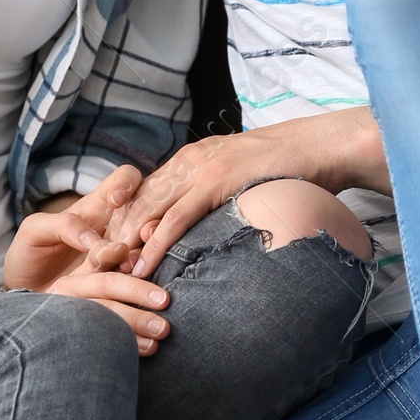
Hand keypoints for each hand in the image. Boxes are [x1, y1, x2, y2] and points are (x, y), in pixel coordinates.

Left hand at [3, 166, 171, 355]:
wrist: (25, 296)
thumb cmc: (28, 255)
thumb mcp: (35, 231)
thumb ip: (64, 225)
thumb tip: (97, 242)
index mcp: (96, 208)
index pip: (125, 179)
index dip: (127, 183)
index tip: (116, 200)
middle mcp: (115, 231)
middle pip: (146, 217)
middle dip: (147, 226)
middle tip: (133, 245)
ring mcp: (119, 260)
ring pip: (145, 253)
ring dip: (141, 261)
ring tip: (129, 271)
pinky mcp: (117, 289)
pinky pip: (134, 286)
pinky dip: (135, 290)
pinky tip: (130, 297)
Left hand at [108, 111, 387, 276]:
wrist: (322, 147)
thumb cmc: (290, 168)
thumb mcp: (244, 180)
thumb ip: (220, 196)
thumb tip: (211, 224)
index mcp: (193, 158)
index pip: (146, 191)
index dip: (125, 221)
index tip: (109, 249)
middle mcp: (189, 160)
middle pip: (139, 200)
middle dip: (115, 233)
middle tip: (97, 265)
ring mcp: (200, 168)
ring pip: (150, 209)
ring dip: (127, 242)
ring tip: (109, 272)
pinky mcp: (214, 181)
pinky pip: (177, 218)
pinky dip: (156, 243)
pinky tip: (142, 264)